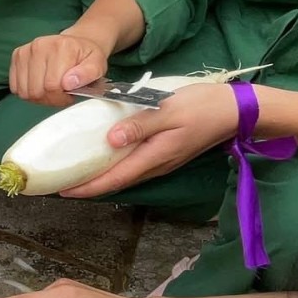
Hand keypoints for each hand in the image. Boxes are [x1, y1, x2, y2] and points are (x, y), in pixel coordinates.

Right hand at [9, 32, 110, 106]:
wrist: (77, 42)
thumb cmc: (86, 56)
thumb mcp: (97, 65)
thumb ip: (88, 74)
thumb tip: (68, 83)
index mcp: (61, 47)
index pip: (52, 86)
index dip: (60, 98)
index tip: (69, 95)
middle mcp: (40, 46)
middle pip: (36, 90)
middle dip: (49, 99)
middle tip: (60, 95)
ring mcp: (26, 50)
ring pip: (24, 91)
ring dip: (37, 97)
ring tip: (50, 91)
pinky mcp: (17, 55)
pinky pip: (15, 86)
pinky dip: (26, 91)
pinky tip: (39, 86)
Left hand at [61, 82, 238, 197]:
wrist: (236, 111)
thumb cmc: (203, 107)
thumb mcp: (169, 110)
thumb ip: (139, 124)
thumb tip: (110, 140)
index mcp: (154, 156)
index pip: (115, 178)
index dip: (88, 187)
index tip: (63, 191)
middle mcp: (156, 165)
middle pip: (117, 181)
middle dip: (89, 185)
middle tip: (61, 183)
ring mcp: (162, 161)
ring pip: (125, 174)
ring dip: (101, 177)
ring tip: (77, 172)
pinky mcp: (165, 153)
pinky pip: (134, 165)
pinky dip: (115, 166)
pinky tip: (104, 157)